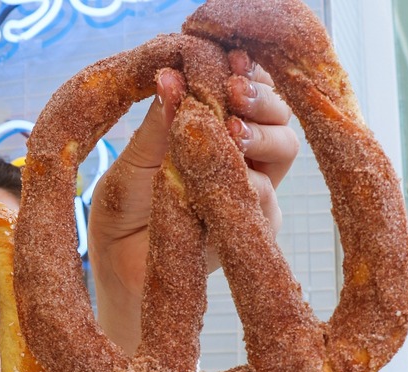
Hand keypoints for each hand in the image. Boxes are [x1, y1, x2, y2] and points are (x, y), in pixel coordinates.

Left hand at [88, 52, 298, 354]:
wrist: (125, 278)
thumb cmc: (122, 219)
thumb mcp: (132, 167)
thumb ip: (157, 129)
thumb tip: (172, 76)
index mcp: (205, 132)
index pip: (237, 90)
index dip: (239, 71)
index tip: (226, 58)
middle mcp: (235, 156)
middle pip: (273, 111)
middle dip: (259, 96)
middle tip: (235, 88)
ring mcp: (250, 189)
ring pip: (284, 146)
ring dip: (262, 133)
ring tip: (233, 129)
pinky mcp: (257, 226)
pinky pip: (267, 196)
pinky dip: (251, 182)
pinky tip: (231, 176)